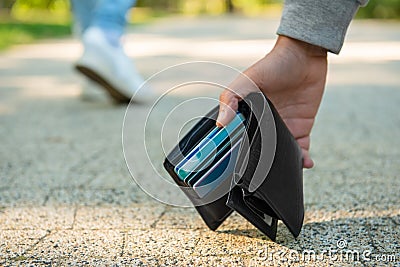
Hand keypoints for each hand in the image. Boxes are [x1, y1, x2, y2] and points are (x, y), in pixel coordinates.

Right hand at [217, 36, 327, 167]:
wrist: (304, 56)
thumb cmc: (272, 65)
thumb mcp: (246, 81)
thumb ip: (230, 101)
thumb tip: (220, 125)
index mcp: (248, 116)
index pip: (239, 140)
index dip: (237, 155)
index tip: (235, 169)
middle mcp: (265, 125)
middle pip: (261, 151)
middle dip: (261, 165)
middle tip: (261, 179)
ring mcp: (284, 127)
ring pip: (281, 154)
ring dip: (283, 165)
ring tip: (284, 175)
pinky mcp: (302, 127)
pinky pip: (301, 149)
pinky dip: (302, 158)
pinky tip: (304, 162)